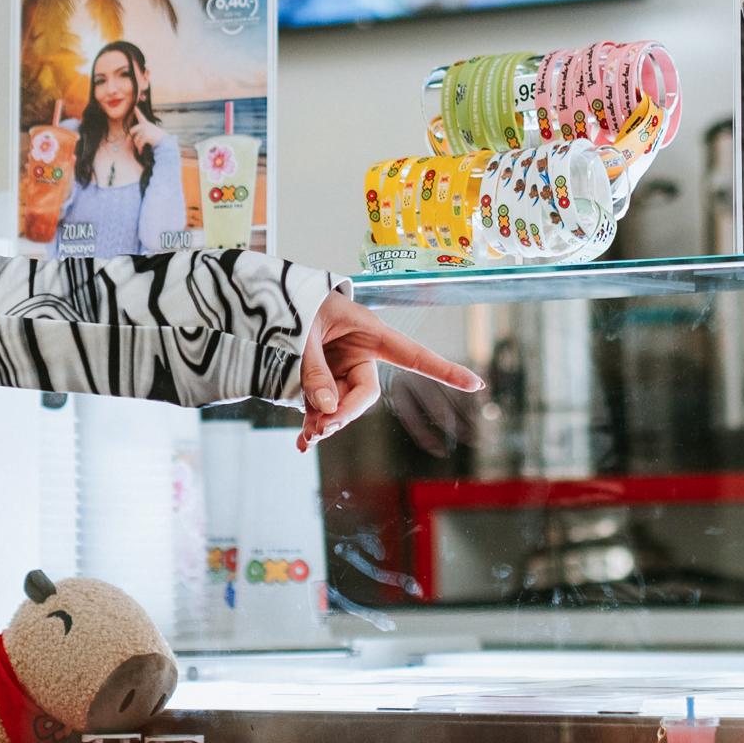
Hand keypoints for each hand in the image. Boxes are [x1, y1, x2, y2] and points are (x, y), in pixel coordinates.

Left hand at [129, 115, 165, 157]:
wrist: (165, 142)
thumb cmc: (159, 139)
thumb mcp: (152, 133)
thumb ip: (144, 133)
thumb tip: (133, 139)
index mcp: (147, 124)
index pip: (141, 116)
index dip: (137, 112)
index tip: (135, 107)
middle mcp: (145, 125)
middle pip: (132, 130)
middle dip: (130, 137)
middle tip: (129, 142)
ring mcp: (145, 130)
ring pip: (136, 139)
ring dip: (137, 145)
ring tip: (139, 149)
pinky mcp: (146, 136)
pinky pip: (139, 143)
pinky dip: (139, 149)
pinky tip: (140, 152)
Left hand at [294, 287, 480, 449]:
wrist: (268, 299)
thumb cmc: (292, 303)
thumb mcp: (302, 332)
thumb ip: (314, 369)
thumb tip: (327, 409)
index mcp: (370, 332)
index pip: (413, 354)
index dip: (444, 370)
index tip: (475, 384)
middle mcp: (360, 354)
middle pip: (365, 395)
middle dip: (345, 415)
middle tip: (320, 429)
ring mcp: (341, 369)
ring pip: (341, 406)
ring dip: (325, 423)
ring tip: (306, 438)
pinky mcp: (322, 381)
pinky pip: (323, 407)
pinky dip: (313, 423)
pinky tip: (302, 443)